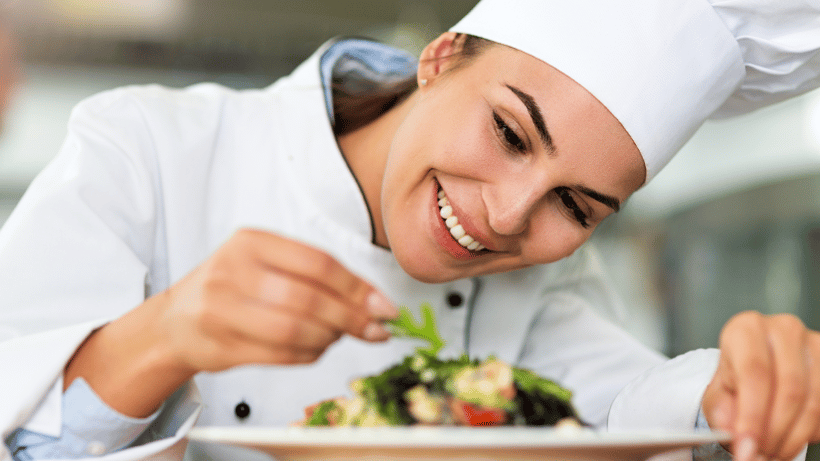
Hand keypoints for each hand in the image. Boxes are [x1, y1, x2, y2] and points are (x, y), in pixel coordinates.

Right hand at [161, 228, 397, 372]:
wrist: (175, 321)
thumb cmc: (231, 287)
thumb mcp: (266, 263)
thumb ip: (315, 276)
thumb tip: (373, 302)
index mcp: (251, 242)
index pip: (319, 263)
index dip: (358, 288)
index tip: (385, 307)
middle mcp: (233, 271)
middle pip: (309, 299)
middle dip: (351, 318)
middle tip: (375, 330)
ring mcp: (222, 310)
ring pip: (295, 330)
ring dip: (330, 339)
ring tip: (339, 337)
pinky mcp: (220, 346)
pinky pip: (281, 355)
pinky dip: (309, 354)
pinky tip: (316, 348)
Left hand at [703, 311, 819, 460]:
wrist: (757, 372)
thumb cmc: (736, 379)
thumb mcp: (718, 393)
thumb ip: (721, 410)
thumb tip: (731, 429)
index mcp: (746, 329)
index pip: (754, 374)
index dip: (752, 416)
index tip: (746, 447)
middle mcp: (782, 330)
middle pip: (788, 389)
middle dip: (774, 432)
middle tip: (760, 455)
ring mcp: (813, 344)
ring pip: (813, 401)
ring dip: (794, 437)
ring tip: (774, 452)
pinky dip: (811, 431)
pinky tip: (792, 438)